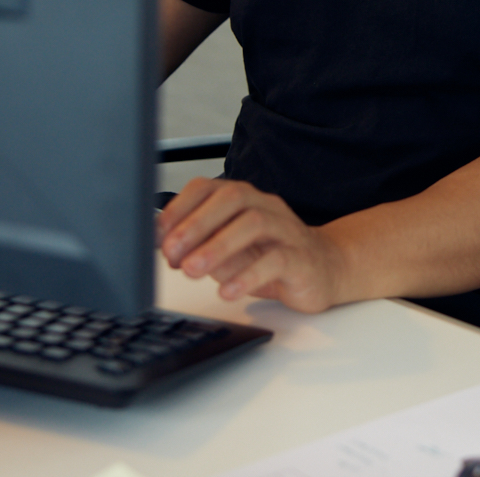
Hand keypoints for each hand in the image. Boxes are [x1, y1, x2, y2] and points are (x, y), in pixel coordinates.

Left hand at [157, 177, 344, 311]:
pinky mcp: (301, 258)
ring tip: (192, 271)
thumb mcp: (226, 250)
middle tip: (173, 253)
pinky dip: (248, 275)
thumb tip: (161, 245)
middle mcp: (265, 206)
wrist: (323, 269)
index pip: (207, 188)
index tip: (157, 236)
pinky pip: (277, 260)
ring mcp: (286, 230)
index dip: (178, 209)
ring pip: (255, 223)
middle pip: (232, 198)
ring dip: (218, 246)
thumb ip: (198, 245)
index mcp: (242, 199)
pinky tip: (227, 290)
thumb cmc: (268, 256)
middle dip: (196, 225)